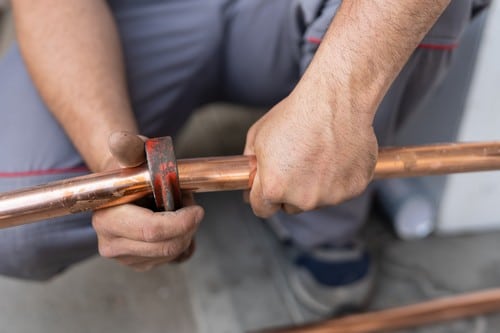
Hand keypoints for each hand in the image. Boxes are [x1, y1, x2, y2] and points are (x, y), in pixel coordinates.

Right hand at [92, 132, 203, 270]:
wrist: (126, 185)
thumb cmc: (133, 168)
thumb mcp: (134, 153)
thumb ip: (129, 148)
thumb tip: (118, 139)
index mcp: (107, 219)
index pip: (151, 230)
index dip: (181, 222)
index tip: (198, 209)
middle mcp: (111, 244)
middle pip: (165, 246)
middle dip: (187, 226)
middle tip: (191, 206)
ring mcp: (125, 258)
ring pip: (172, 254)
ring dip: (186, 232)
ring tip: (179, 210)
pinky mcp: (140, 263)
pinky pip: (173, 259)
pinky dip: (183, 241)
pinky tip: (176, 226)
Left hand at [244, 86, 377, 217]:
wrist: (334, 100)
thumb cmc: (296, 114)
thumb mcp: (258, 137)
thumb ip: (252, 165)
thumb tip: (251, 179)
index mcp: (274, 188)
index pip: (262, 209)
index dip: (260, 197)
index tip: (266, 188)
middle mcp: (303, 199)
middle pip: (290, 207)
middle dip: (289, 191)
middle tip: (296, 163)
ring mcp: (331, 196)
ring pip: (317, 199)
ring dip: (315, 185)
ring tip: (318, 154)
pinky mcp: (354, 188)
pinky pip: (341, 189)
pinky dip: (338, 177)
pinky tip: (336, 154)